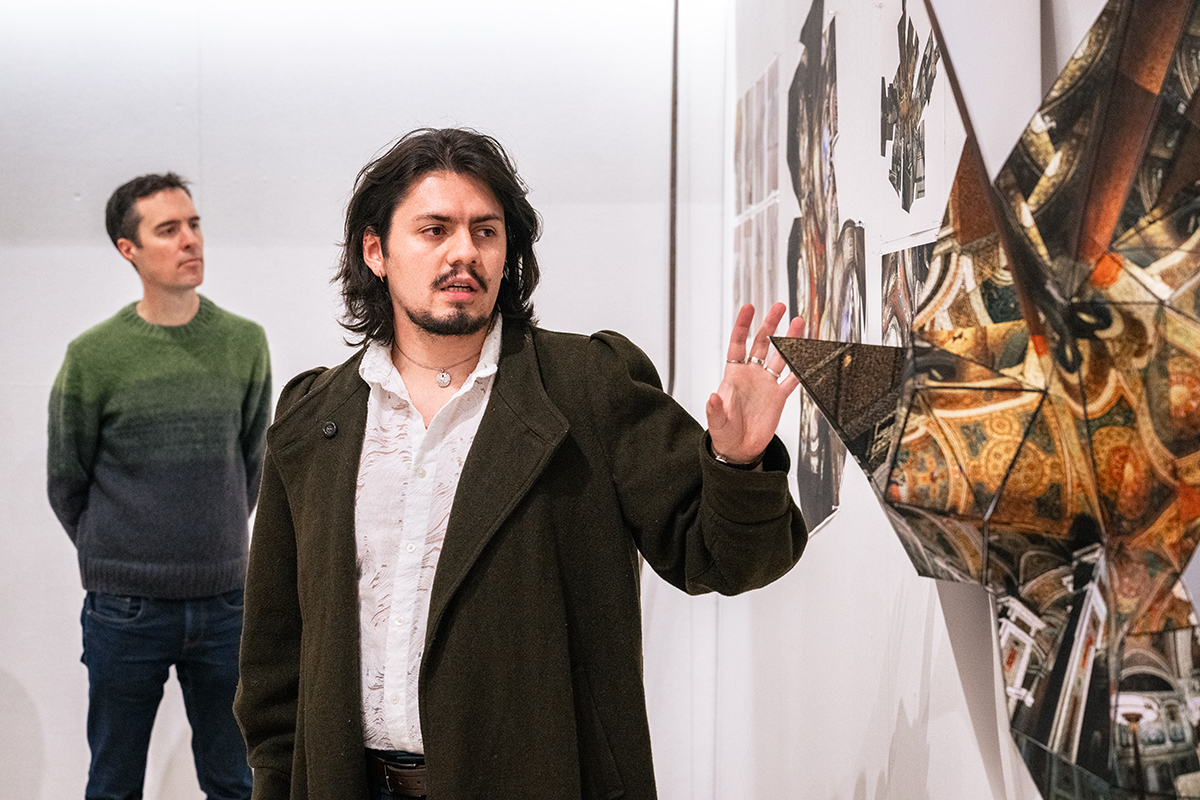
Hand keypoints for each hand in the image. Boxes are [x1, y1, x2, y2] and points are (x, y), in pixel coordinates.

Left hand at [706, 303, 803, 463]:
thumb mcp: (716, 421)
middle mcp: (751, 375)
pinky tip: (809, 355)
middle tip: (779, 307)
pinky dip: (801, 368)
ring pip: (780, 356)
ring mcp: (766, 384)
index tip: (749, 308)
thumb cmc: (724, 432)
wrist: (739, 448)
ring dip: (788, 339)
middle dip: (770, 324)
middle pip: (762, 343)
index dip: (742, 325)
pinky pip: (792, 379)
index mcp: (734, 374)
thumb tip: (713, 397)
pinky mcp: (778, 397)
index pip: (738, 343)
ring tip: (798, 322)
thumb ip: (715, 408)